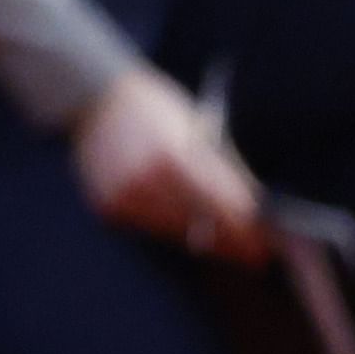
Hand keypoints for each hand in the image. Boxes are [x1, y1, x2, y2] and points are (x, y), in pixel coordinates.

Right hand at [71, 68, 269, 257]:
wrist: (94, 100)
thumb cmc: (155, 110)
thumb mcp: (199, 130)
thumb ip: (225, 173)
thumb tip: (254, 210)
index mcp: (171, 156)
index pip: (219, 206)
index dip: (243, 230)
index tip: (260, 247)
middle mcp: (144, 181)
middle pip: (198, 226)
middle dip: (227, 240)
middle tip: (250, 252)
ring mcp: (122, 196)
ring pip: (174, 231)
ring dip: (197, 235)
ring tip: (221, 239)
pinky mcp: (107, 206)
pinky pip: (148, 226)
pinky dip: (167, 225)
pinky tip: (180, 220)